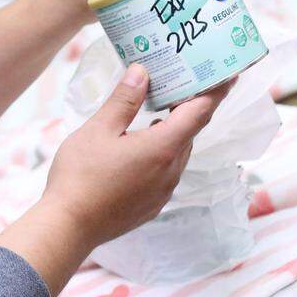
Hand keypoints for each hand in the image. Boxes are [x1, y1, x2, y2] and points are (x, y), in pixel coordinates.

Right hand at [39, 63, 230, 249]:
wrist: (68, 225)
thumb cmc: (81, 174)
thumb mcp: (98, 129)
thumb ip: (123, 100)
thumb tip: (141, 71)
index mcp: (162, 148)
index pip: (199, 113)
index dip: (215, 92)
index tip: (228, 75)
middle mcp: (171, 171)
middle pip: (189, 133)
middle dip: (188, 108)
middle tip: (179, 84)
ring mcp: (163, 191)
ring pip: (177, 153)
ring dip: (173, 132)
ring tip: (156, 112)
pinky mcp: (152, 204)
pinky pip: (166, 172)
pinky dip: (161, 153)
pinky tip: (138, 147)